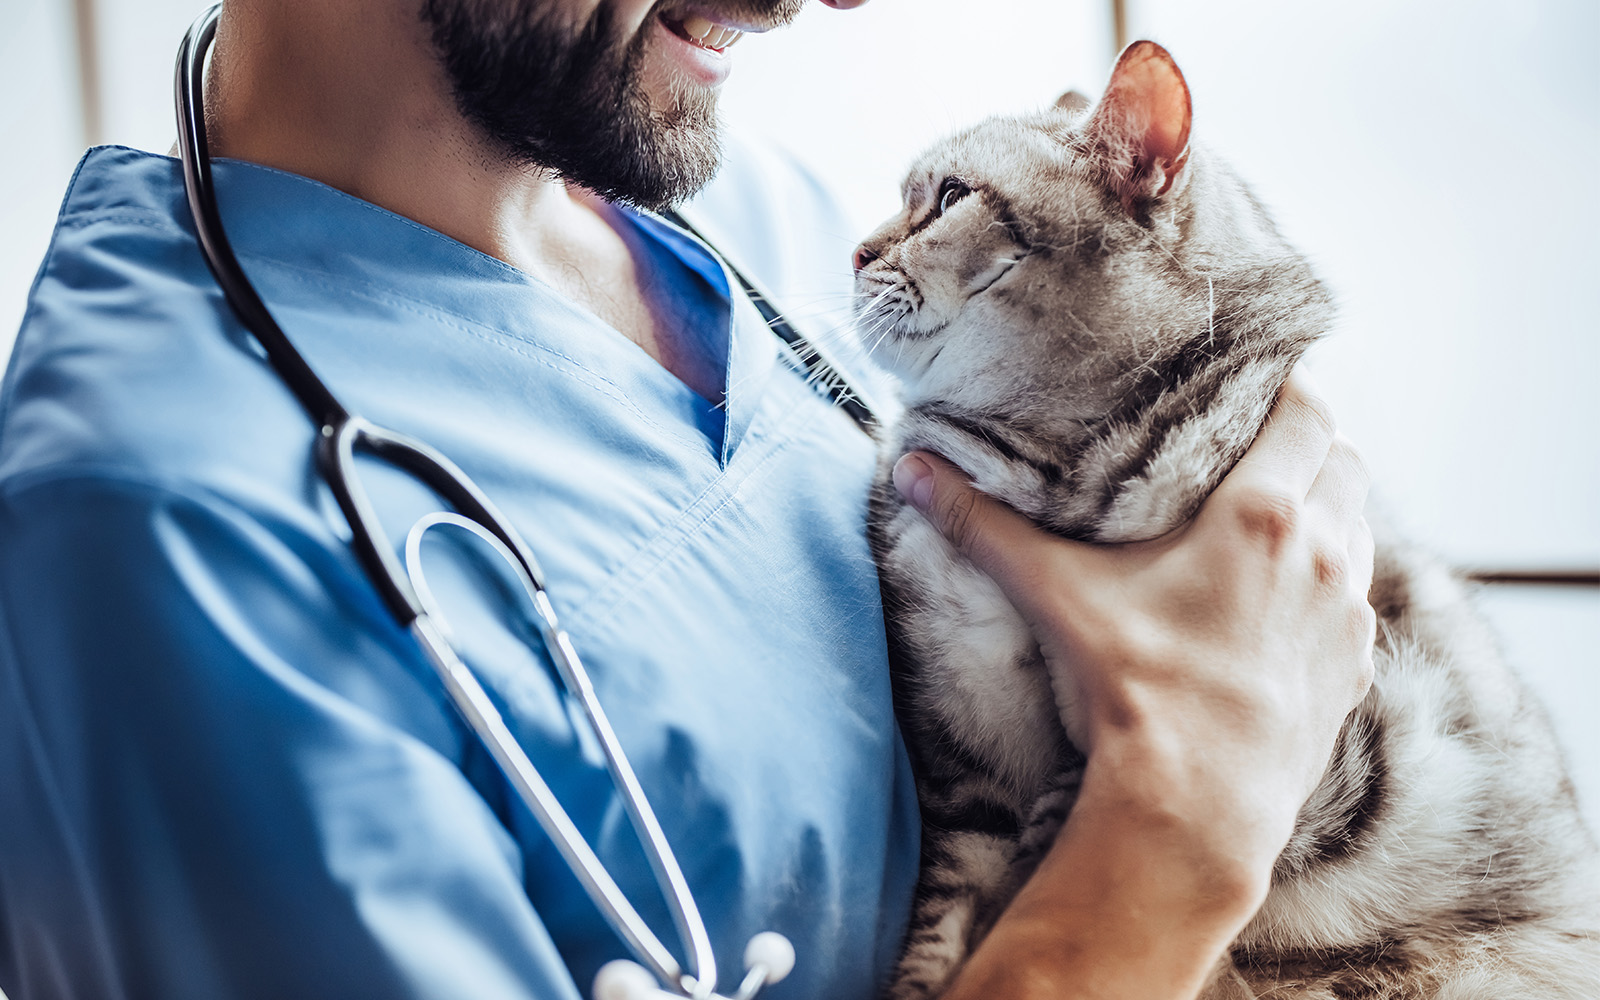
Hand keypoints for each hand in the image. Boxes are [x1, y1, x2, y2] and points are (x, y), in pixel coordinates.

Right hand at [893, 368, 1375, 997]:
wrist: (1197, 803)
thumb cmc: (1134, 688)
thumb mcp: (1055, 594)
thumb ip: (984, 526)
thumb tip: (912, 470)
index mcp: (1261, 515)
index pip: (1309, 413)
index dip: (1292, 387)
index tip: (1265, 380)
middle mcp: (1323, 553)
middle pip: (1344, 462)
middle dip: (1310, 445)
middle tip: (1260, 444)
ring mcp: (1348, 615)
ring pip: (1359, 528)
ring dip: (1329, 510)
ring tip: (1276, 516)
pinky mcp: (1355, 669)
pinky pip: (1358, 601)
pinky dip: (1334, 583)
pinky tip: (1288, 601)